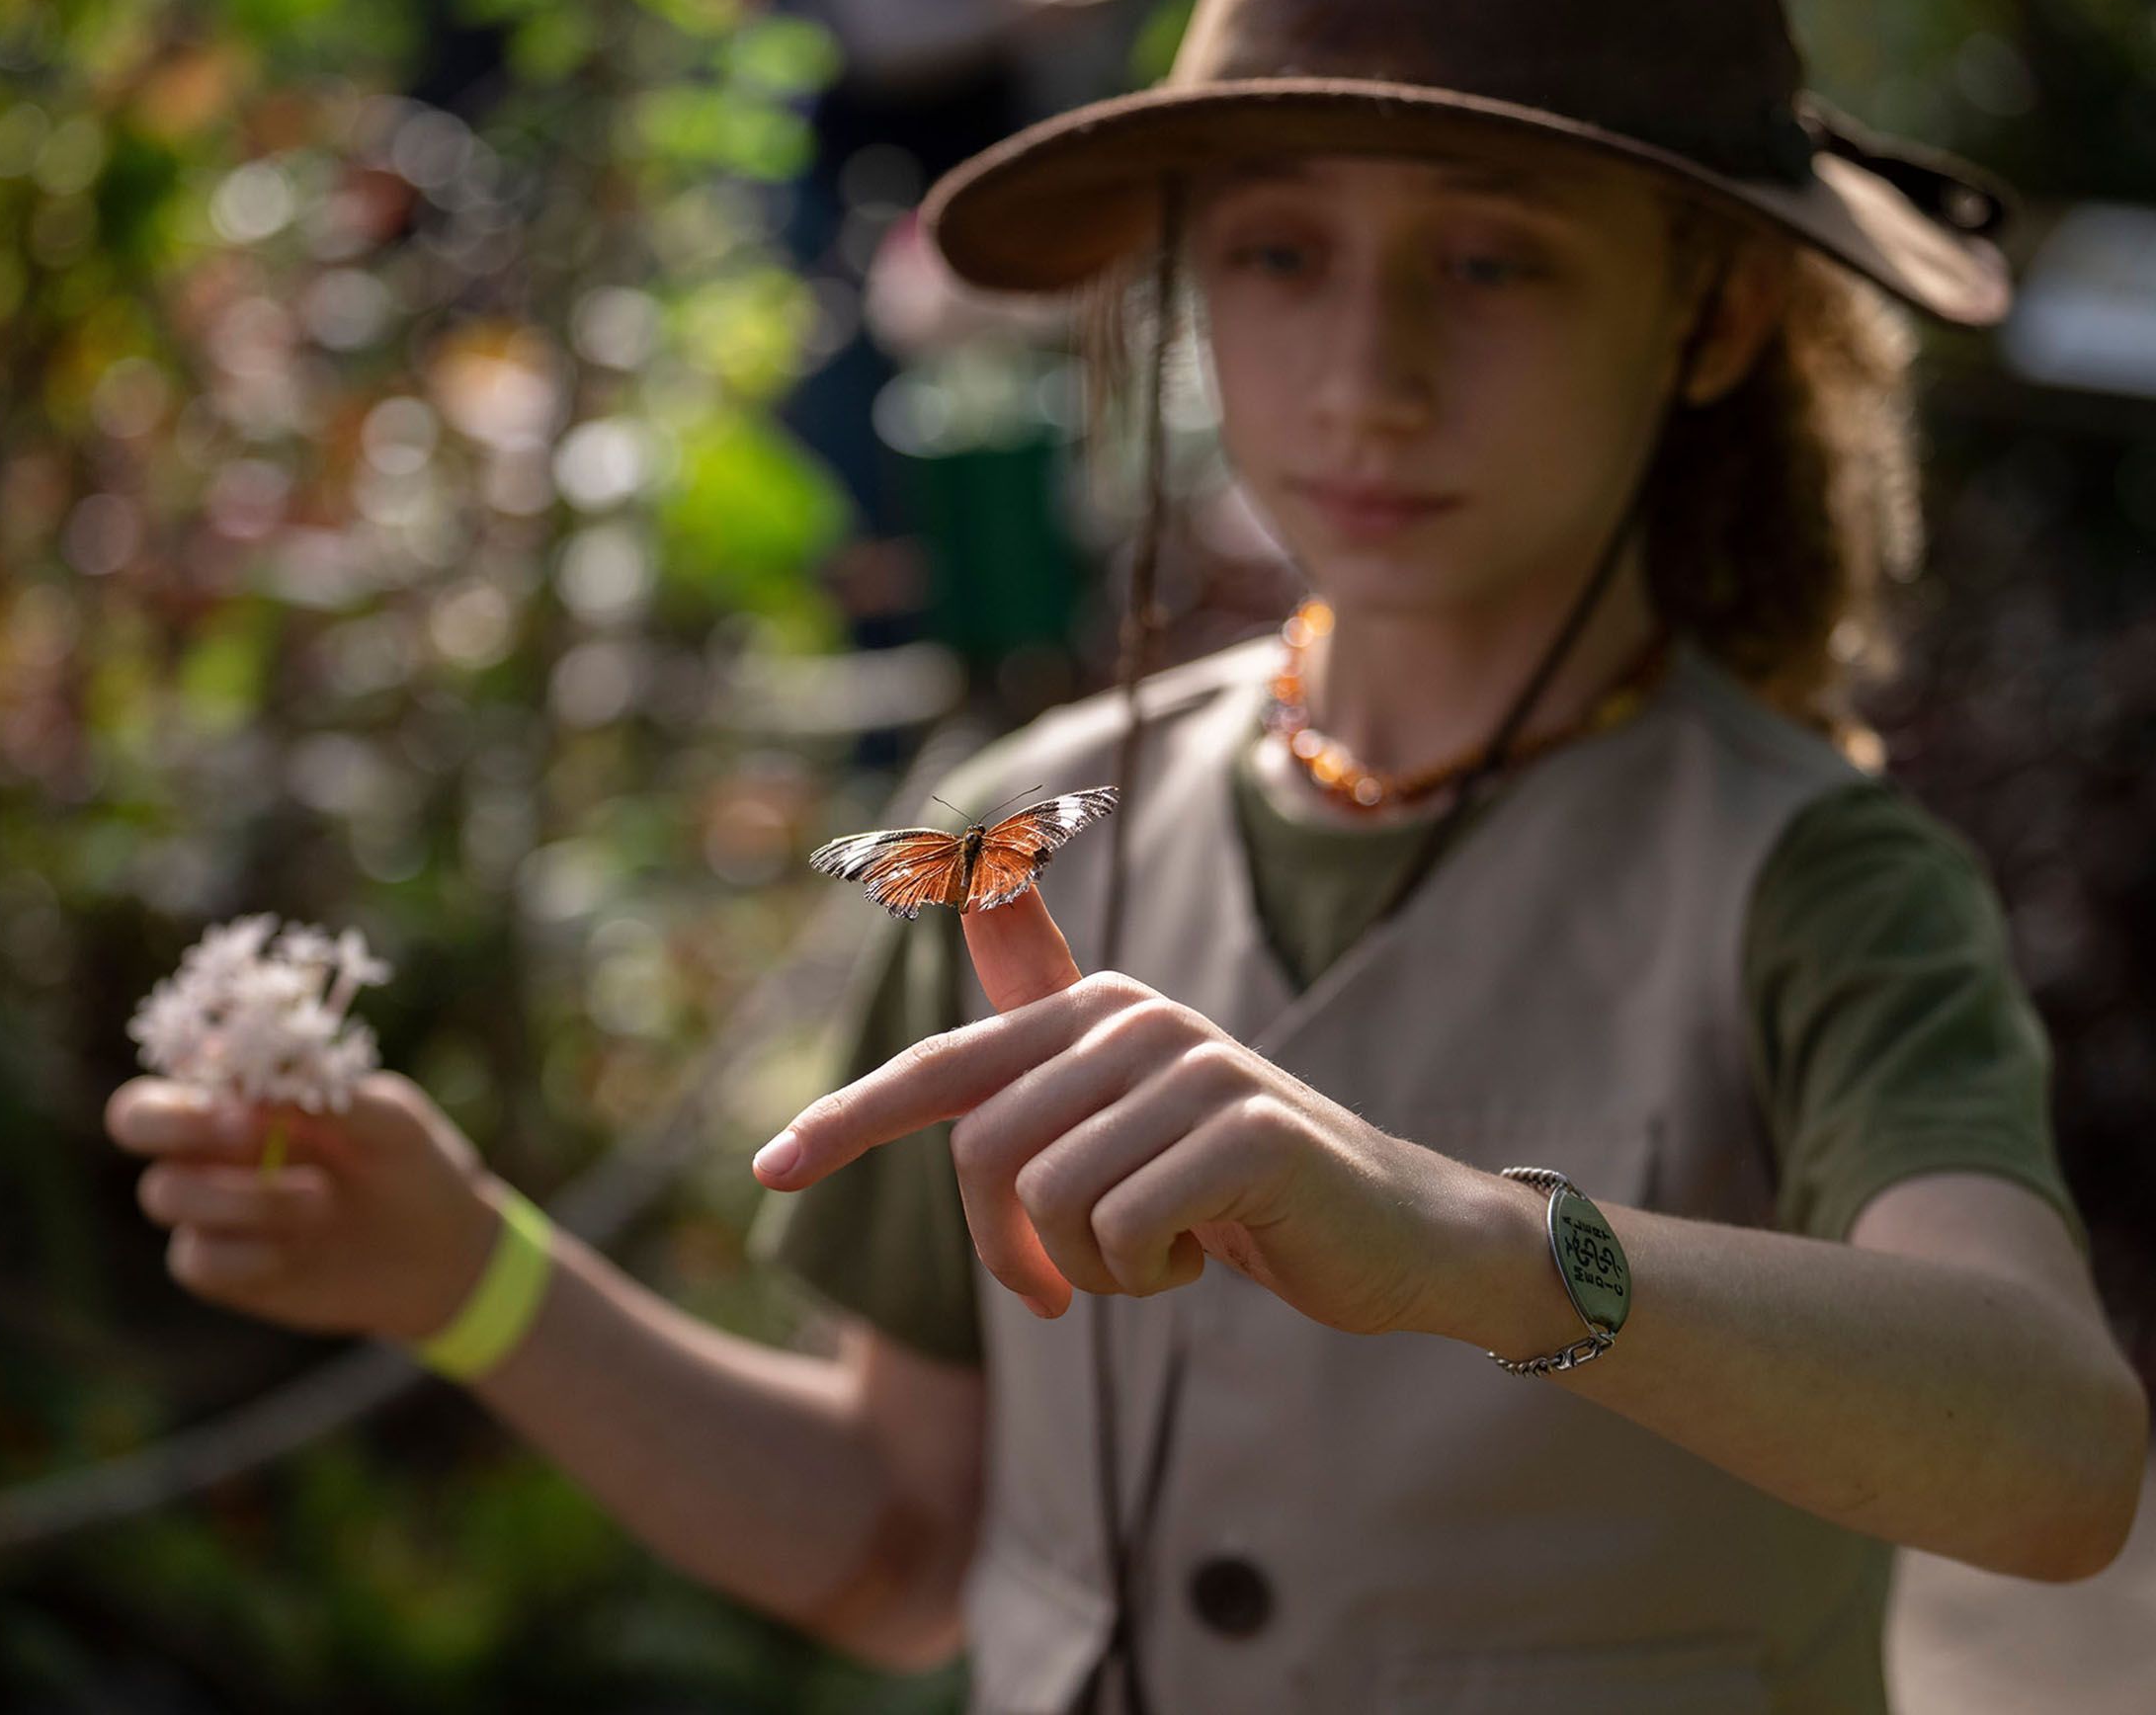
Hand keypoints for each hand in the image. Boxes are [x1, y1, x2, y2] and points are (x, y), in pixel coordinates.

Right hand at [104, 1071, 504, 1344]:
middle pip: (134, 1120)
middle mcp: (214, 1144)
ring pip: (165, 1193)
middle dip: (171, 1125)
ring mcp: (212, 1207)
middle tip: (245, 1133)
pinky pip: (193, 1259)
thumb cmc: (411, 1163)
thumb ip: (330, 1093)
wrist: (439, 1251)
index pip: (179, 1065)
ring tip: (322, 1201)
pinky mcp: (224, 1268)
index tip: (242, 1100)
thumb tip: (263, 1084)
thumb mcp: (390, 1119)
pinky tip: (293, 1254)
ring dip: (242, 1196)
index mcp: (246, 1093)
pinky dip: (242, 1255)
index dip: (190, 1075)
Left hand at [752, 888, 1465, 1332]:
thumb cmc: (1229, 1182)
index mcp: (1090, 1009)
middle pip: (986, 1156)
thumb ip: (1041, 996)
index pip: (942, 1071)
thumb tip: (968, 864)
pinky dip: (1149, 1276)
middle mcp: (1134, 1018)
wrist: (1387, 1229)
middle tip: (1061, 1291)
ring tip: (1156, 1257)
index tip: (768, 1170)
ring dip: (1092, 1272)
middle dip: (1010, 1252)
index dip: (848, 1121)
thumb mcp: (1123, 1099)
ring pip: (1050, 1204)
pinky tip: (1207, 1254)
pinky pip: (1123, 1234)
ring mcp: (1195, 1068)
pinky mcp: (1248, 1132)